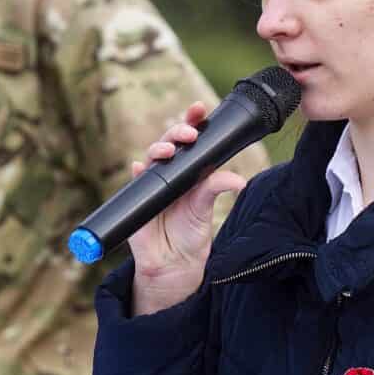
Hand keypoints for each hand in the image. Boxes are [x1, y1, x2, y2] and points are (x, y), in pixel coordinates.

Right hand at [127, 102, 248, 315]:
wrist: (174, 265)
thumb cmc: (191, 235)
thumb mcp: (206, 209)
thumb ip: (215, 188)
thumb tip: (238, 179)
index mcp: (190, 171)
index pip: (190, 140)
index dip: (192, 122)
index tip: (200, 109)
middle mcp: (170, 173)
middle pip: (169, 143)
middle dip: (177, 132)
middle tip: (189, 134)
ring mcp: (152, 184)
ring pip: (152, 156)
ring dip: (158, 148)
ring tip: (168, 151)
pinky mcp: (138, 199)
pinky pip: (135, 181)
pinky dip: (137, 172)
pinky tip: (139, 167)